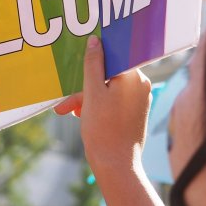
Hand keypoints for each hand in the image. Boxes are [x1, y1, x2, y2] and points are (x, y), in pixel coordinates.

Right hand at [58, 37, 174, 205]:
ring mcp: (139, 100)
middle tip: (65, 102)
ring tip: (67, 112)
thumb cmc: (103, 128)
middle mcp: (141, 85)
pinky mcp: (135, 113)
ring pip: (107, 89)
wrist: (116, 166)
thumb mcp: (92, 92)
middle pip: (107, 74)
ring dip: (86, 98)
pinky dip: (96, 105)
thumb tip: (95, 40)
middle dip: (83, 86)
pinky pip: (113, 101)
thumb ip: (93, 64)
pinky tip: (80, 116)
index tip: (79, 58)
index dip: (94, 56)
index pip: (113, 55)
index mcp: (134, 76)